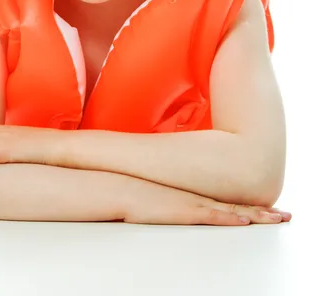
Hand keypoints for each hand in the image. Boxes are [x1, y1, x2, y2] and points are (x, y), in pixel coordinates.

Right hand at [124, 179, 291, 224]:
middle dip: (263, 213)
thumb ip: (176, 203)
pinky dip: (231, 218)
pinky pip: (213, 217)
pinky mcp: (185, 212)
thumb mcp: (163, 200)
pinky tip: (245, 220)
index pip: (230, 204)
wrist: (124, 188)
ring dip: (256, 216)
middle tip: (283, 216)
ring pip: (232, 211)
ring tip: (276, 218)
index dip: (252, 207)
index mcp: (196, 198)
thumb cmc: (140, 195)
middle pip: (239, 207)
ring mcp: (194, 205)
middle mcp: (200, 200)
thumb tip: (180, 208)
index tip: (268, 210)